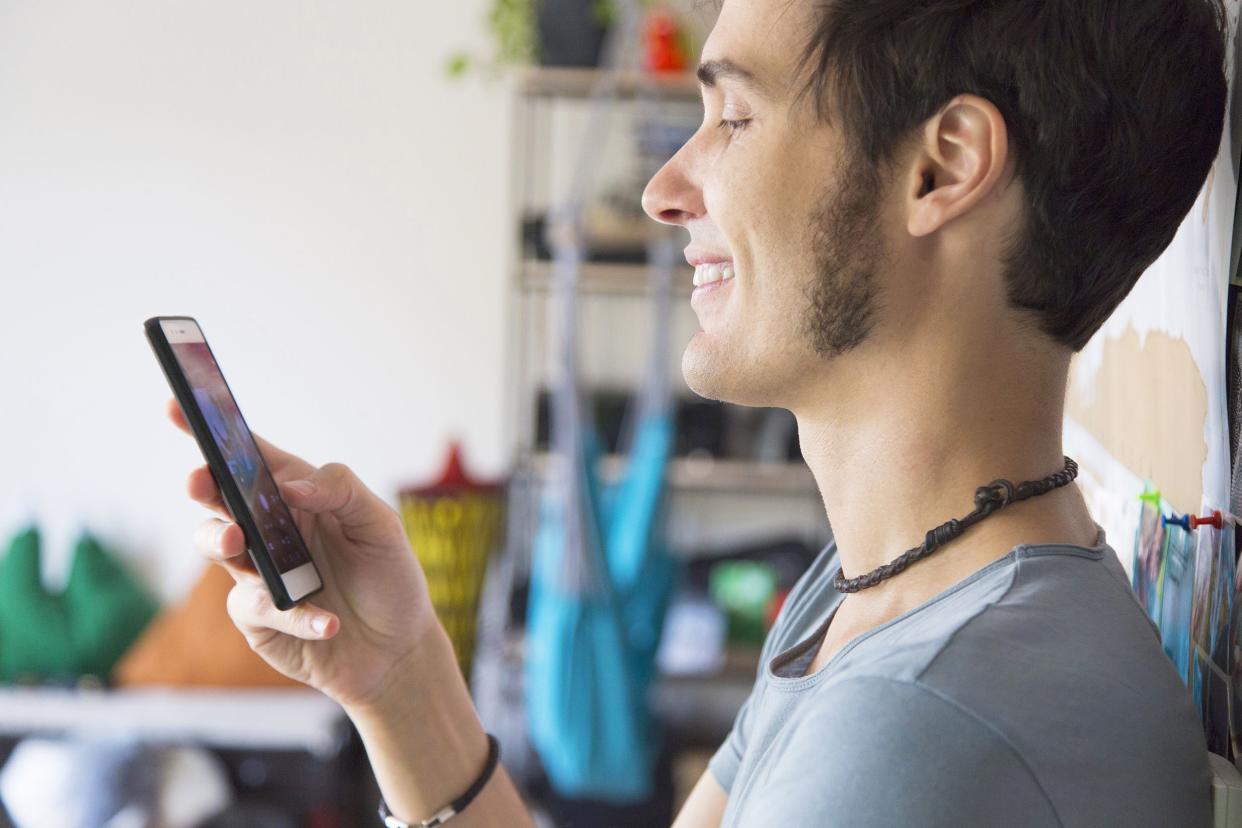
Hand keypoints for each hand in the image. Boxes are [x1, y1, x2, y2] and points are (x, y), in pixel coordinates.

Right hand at [167, 399, 439, 708]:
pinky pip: (257, 609)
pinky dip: (295, 615)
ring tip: (243, 545)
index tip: (180, 406)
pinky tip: (328, 622)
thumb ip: (340, 491)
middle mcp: (269, 531)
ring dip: (223, 543)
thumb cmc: (389, 576)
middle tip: (202, 482)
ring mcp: (258, 575)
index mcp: (297, 496)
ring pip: (218, 548)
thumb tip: (290, 483)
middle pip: (219, 499)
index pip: (250, 456)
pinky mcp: (259, 620)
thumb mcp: (380, 525)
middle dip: (203, 485)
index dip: (213, 429)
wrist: (398, 649)